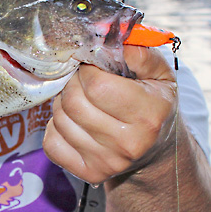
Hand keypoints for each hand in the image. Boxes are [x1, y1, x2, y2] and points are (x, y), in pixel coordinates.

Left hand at [43, 46, 177, 184]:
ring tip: (82, 100)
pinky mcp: (89, 173)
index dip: (88, 69)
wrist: (156, 150)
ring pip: (60, 119)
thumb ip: (137, 52)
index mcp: (149, 114)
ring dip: (64, 103)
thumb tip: (107, 38)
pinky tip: (75, 122)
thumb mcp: (159, 73)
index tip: (94, 67)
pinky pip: (51, 142)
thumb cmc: (154, 103)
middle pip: (74, 101)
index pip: (96, 85)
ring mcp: (107, 162)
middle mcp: (129, 143)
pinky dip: (56, 128)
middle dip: (73, 83)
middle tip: (83, 80)